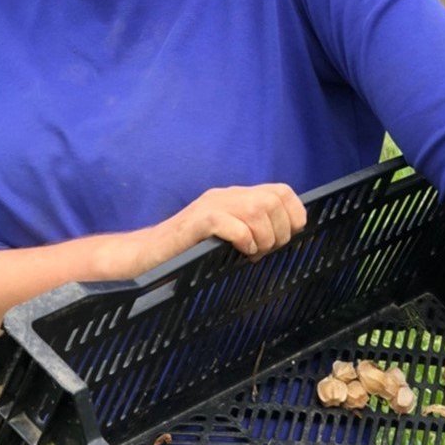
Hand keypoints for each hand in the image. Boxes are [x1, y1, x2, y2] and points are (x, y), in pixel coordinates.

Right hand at [178, 183, 306, 258]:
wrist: (150, 253)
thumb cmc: (191, 249)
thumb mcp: (228, 234)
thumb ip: (253, 229)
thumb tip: (287, 237)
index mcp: (236, 196)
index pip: (281, 191)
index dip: (294, 214)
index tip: (289, 236)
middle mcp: (226, 195)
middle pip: (272, 200)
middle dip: (279, 231)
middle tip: (266, 250)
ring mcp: (212, 205)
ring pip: (257, 209)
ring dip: (263, 238)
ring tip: (252, 253)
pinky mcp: (199, 221)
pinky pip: (234, 224)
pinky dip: (244, 240)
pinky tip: (239, 251)